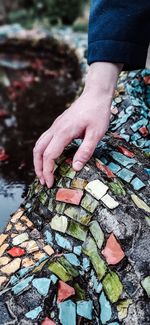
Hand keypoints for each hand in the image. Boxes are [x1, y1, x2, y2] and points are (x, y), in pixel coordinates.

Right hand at [33, 62, 121, 187]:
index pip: (49, 155)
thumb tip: (75, 168)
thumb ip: (85, 151)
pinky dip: (43, 152)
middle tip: (43, 182)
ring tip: (43, 173)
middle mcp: (56, 129)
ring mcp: (55, 126)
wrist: (95, 95)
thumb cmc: (98, 113)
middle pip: (38, 150)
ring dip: (38, 160)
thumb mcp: (96, 134)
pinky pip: (45, 140)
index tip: (50, 183)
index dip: (47, 171)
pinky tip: (49, 159)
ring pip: (39, 144)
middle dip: (38, 167)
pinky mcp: (58, 125)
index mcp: (64, 132)